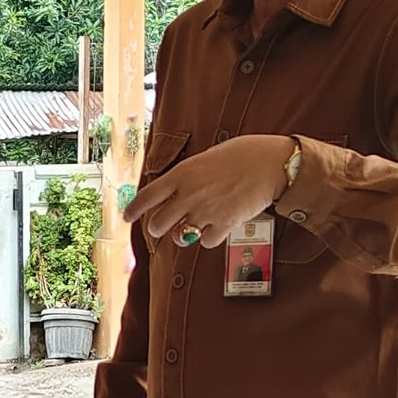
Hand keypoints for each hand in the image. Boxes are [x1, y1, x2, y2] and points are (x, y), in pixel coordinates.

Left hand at [126, 135, 293, 249]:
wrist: (270, 164)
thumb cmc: (241, 155)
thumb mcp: (205, 158)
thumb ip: (187, 177)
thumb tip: (175, 192)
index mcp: (182, 174)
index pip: (146, 196)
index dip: (133, 210)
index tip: (127, 217)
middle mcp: (189, 195)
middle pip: (158, 224)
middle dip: (157, 228)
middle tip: (161, 227)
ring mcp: (206, 211)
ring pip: (180, 237)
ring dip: (181, 236)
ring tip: (189, 228)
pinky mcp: (224, 224)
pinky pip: (205, 242)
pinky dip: (207, 238)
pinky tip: (214, 227)